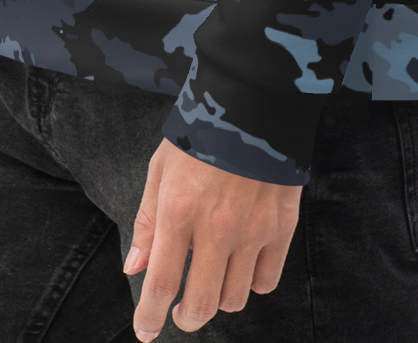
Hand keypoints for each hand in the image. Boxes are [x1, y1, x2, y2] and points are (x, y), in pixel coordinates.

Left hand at [123, 138, 300, 336]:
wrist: (255, 98)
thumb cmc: (200, 130)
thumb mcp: (161, 167)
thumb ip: (147, 221)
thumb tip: (135, 268)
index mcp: (179, 211)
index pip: (161, 284)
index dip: (149, 317)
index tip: (146, 332)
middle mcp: (217, 228)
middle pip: (200, 305)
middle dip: (185, 318)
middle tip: (179, 312)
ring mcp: (253, 230)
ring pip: (234, 299)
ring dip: (217, 301)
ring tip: (211, 281)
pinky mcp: (282, 226)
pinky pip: (266, 281)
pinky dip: (252, 283)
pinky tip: (241, 266)